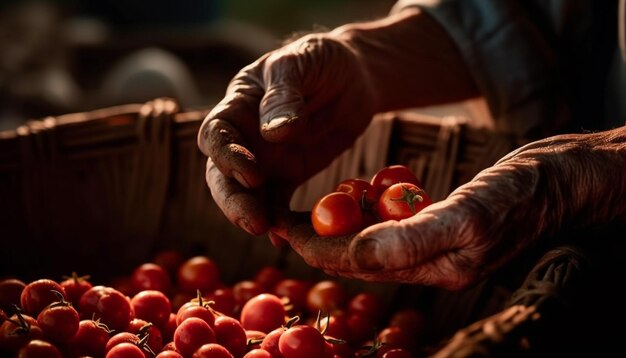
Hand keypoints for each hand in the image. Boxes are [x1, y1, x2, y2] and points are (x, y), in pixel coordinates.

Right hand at [197, 8, 477, 237]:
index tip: (252, 174)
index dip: (227, 157)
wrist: (354, 77)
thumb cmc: (320, 60)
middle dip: (235, 201)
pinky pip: (278, 203)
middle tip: (254, 223)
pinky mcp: (289, 175)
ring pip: (247, 195)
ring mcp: (265, 159)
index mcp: (238, 106)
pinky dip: (279, 222)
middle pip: (223, 175)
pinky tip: (285, 240)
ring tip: (270, 233)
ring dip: (254, 215)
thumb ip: (284, 95)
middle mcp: (244, 137)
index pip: (217, 135)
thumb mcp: (301, 63)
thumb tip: (274, 133)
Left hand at [272, 126, 625, 288]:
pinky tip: (348, 198)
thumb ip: (412, 237)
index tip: (279, 225)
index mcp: (431, 268)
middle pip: (354, 257)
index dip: (314, 245)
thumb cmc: (521, 195)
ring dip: (334, 227)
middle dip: (314, 239)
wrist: (558, 181)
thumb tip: (355, 251)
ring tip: (300, 209)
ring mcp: (431, 247)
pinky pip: (388, 227)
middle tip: (277, 216)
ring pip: (367, 243)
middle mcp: (426, 264)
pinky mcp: (436, 226)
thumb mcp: (469, 214)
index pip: (356, 263)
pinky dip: (363, 213)